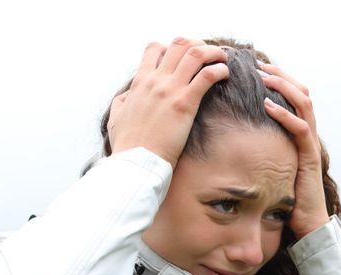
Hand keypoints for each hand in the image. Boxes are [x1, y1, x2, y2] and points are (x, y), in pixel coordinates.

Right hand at [108, 38, 228, 167]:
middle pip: (179, 44)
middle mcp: (155, 81)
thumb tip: (127, 96)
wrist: (136, 163)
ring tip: (223, 60)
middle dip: (198, 45)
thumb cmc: (128, 147)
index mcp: (140, 83)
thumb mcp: (116, 118)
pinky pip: (208, 75)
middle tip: (209, 57)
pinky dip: (220, 69)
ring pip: (196, 53)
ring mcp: (170, 90)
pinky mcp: (184, 103)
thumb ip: (122, 102)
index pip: (155, 48)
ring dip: (213, 52)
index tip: (184, 59)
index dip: (172, 48)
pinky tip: (225, 75)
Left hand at [257, 62, 329, 238]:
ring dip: (283, 87)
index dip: (278, 80)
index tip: (255, 68)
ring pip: (304, 103)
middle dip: (280, 75)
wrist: (307, 225)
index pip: (293, 96)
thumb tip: (233, 139)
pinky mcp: (309, 157)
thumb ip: (261, 151)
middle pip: (301, 92)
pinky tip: (267, 106)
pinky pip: (300, 129)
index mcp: (299, 134)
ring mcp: (310, 144)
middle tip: (257, 64)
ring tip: (263, 77)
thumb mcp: (271, 168)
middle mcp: (308, 134)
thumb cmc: (287, 199)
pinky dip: (284, 114)